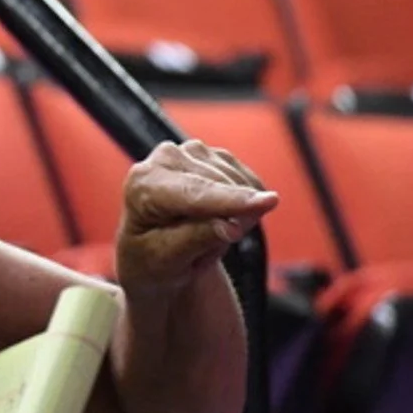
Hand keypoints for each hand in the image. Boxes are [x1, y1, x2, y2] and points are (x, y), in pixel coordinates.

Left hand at [114, 140, 278, 297]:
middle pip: (222, 188)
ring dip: (236, 217)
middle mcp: (165, 158)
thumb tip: (230, 226)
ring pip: (241, 184)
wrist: (153, 252)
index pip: (195, 192)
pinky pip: (251, 182)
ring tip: (206, 236)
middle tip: (206, 251)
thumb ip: (195, 240)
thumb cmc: (153, 259)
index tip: (269, 203)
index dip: (231, 200)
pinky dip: (246, 206)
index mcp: (143, 183)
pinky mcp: (216, 155)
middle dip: (231, 222)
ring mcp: (192, 152)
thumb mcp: (167, 260)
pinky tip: (221, 218)